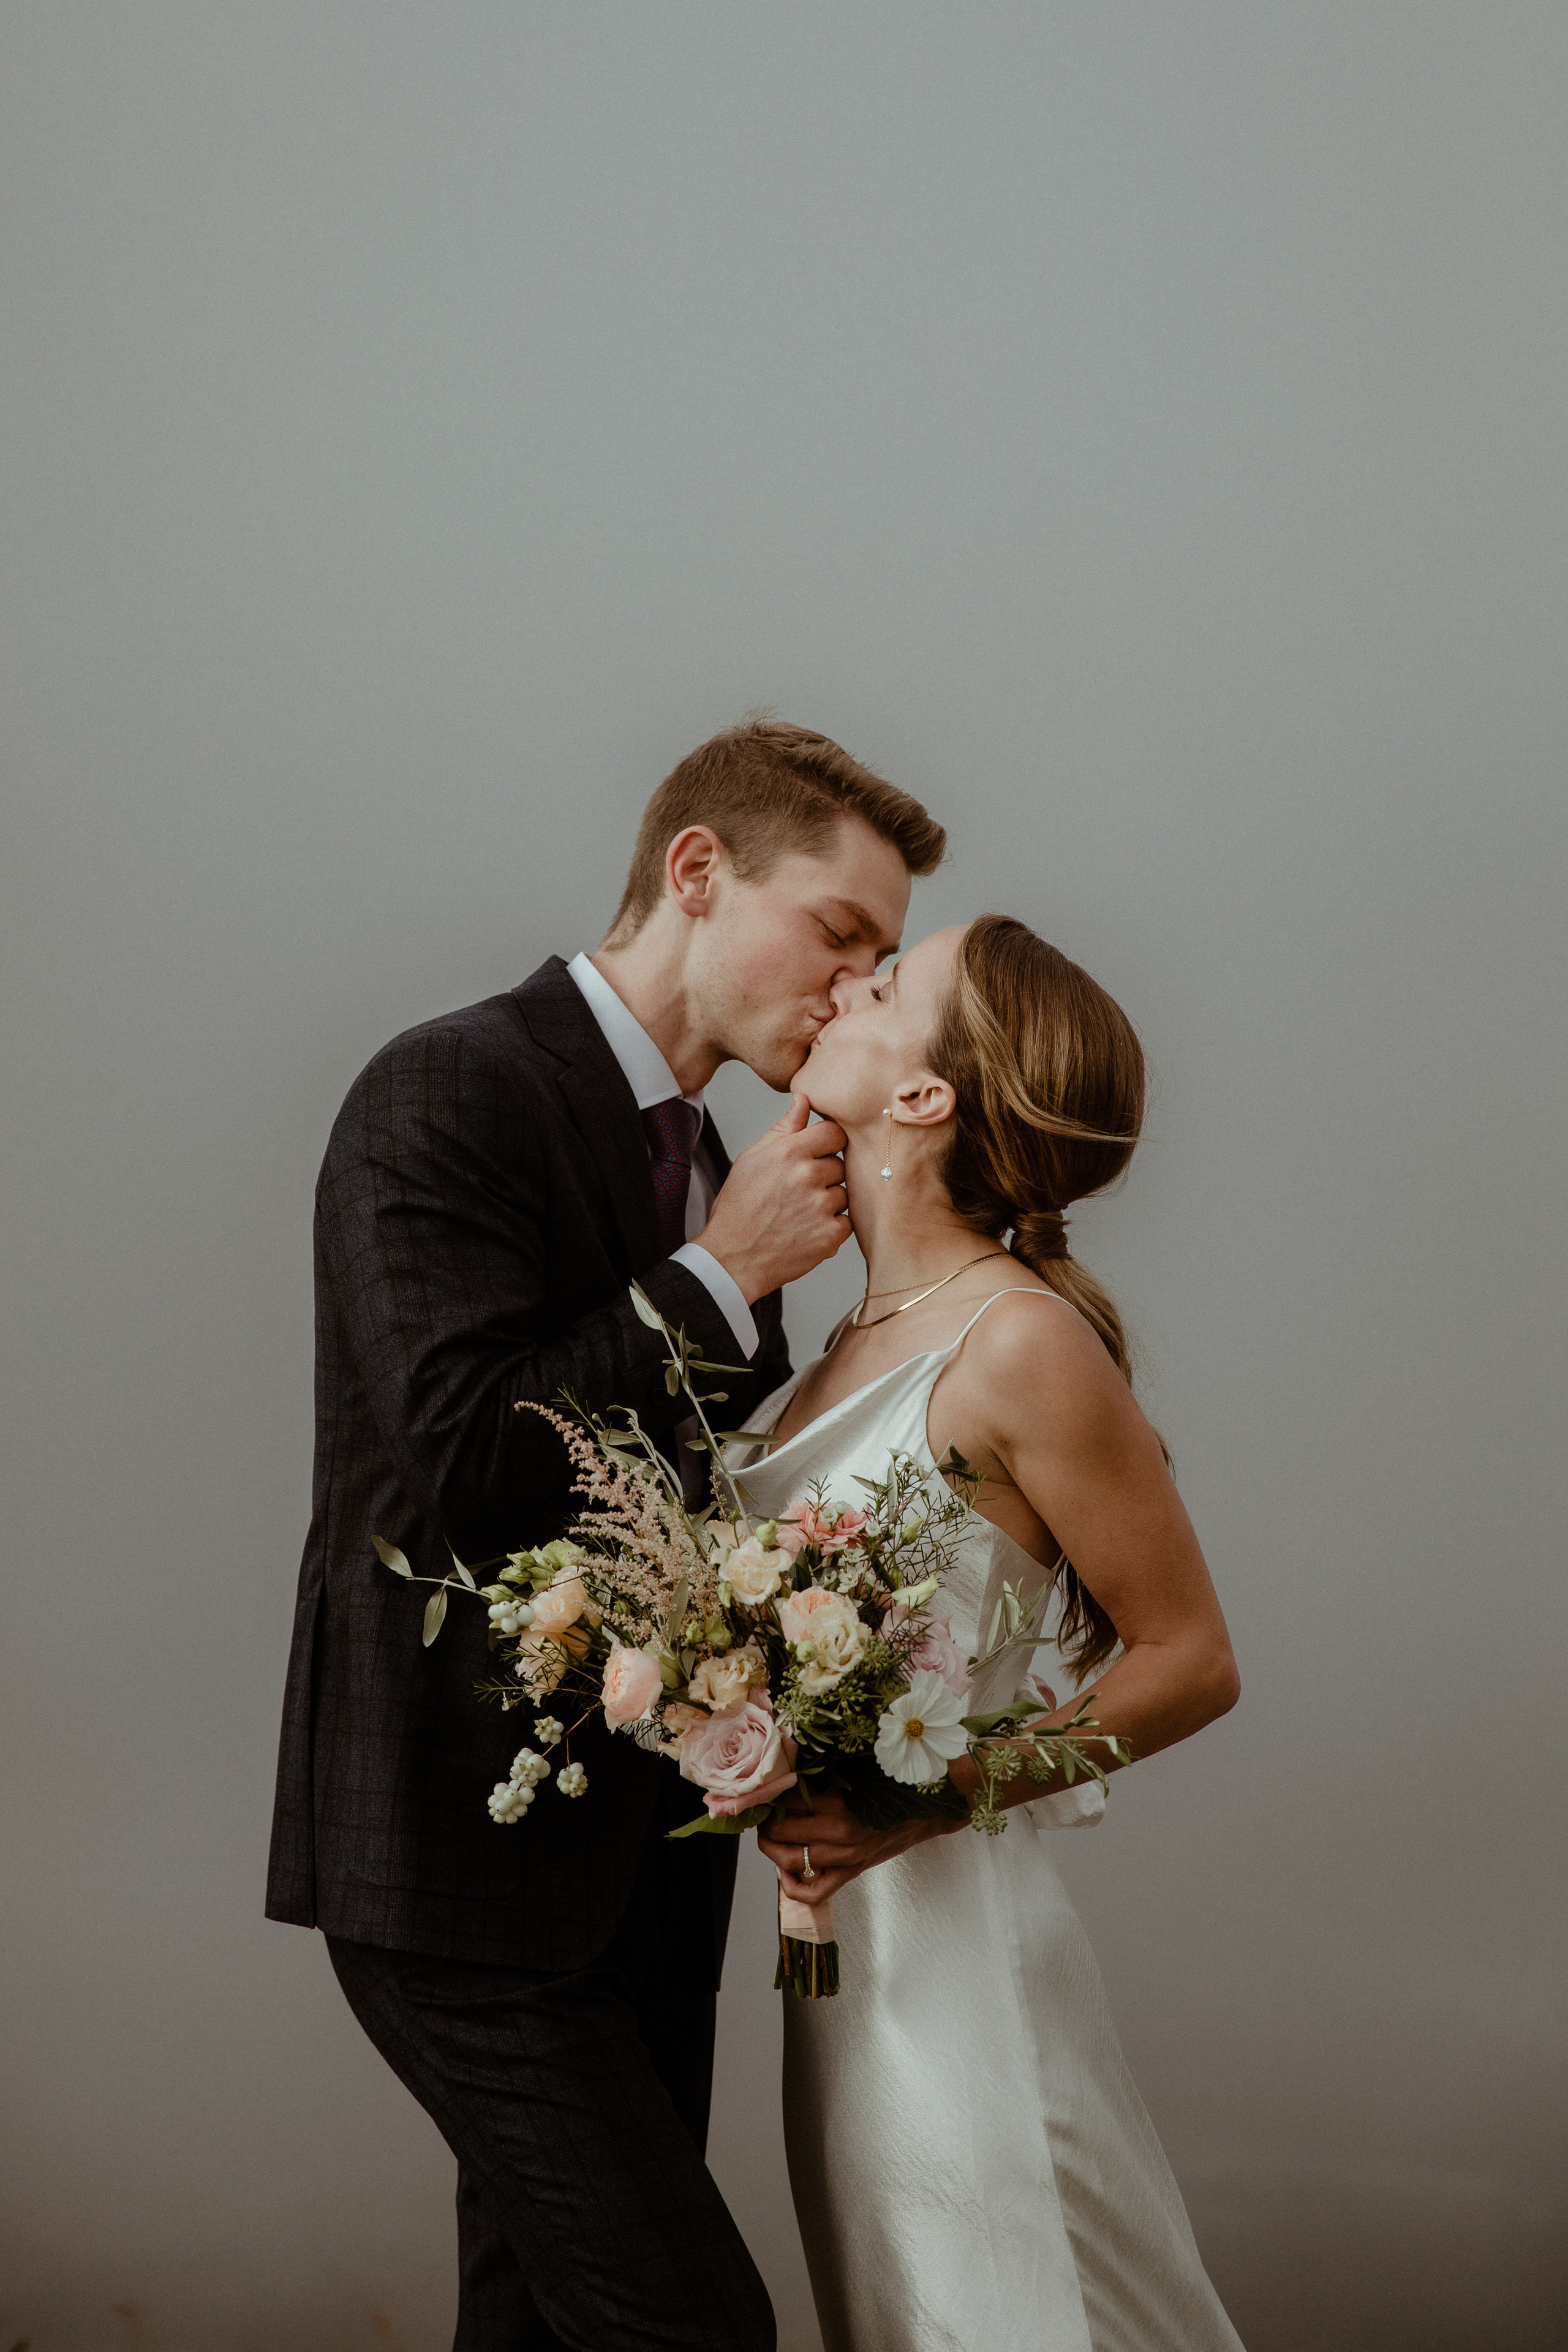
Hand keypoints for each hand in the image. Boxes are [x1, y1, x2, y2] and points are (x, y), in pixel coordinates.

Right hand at [697, 1095, 849, 1300]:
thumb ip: (784, 1128)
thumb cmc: (738, 1210)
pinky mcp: (830, 1236)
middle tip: (798, 1192)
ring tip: (799, 1213)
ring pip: (843, 1194)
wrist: (732, 1259)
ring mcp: (821, 1207)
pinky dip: (831, 1227)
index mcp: (789, 1153)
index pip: (834, 1133)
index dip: (827, 1144)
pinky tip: (806, 1230)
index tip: (817, 1155)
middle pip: (840, 1165)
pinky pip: (847, 1222)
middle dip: (824, 1176)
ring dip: (828, 1202)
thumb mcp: (752, 1159)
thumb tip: (803, 1099)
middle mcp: (808, 1177)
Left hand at [757, 1787, 961, 1908]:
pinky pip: (813, 1892)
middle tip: (764, 1811)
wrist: (925, 1811)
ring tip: (769, 1835)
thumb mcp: (855, 1771)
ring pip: (788, 1860)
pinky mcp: (850, 1872)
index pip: (784, 1800)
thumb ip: (822, 1772)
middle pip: (779, 1831)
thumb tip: (786, 1768)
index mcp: (836, 1801)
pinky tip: (785, 1872)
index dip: (769, 1795)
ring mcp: (843, 1857)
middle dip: (765, 1821)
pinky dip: (792, 1887)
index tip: (766, 1789)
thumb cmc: (890, 1786)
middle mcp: (837, 1832)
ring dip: (770, 1848)